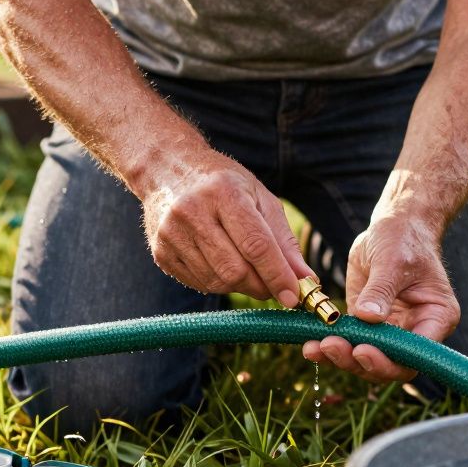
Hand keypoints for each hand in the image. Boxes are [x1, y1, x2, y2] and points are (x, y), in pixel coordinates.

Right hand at [140, 152, 311, 305]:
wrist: (167, 170)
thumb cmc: (223, 183)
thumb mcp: (259, 198)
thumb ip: (284, 240)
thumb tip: (306, 280)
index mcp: (223, 192)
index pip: (256, 245)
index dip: (277, 275)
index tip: (293, 297)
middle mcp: (192, 212)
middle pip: (235, 271)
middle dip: (260, 286)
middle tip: (272, 285)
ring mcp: (171, 234)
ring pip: (217, 282)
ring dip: (240, 286)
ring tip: (245, 267)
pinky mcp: (161, 253)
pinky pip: (200, 284)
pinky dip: (218, 283)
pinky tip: (220, 263)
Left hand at [302, 215, 459, 381]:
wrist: (393, 227)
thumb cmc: (404, 239)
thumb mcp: (392, 261)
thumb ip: (381, 290)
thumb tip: (368, 317)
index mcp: (437, 318)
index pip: (416, 353)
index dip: (390, 359)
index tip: (362, 349)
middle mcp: (416, 331)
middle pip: (391, 365)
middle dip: (360, 362)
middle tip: (330, 347)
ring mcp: (391, 331)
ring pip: (368, 361)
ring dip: (341, 359)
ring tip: (314, 348)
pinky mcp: (367, 326)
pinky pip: (351, 344)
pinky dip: (331, 348)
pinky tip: (311, 346)